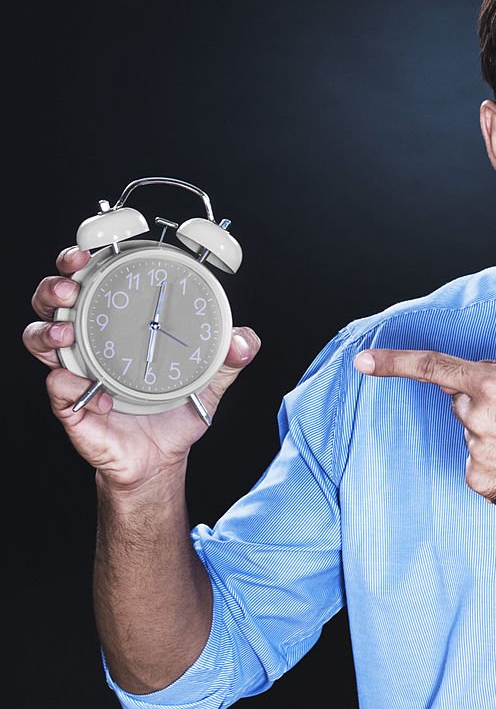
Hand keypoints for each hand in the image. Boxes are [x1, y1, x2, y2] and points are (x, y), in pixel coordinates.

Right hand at [24, 246, 260, 488]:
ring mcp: (76, 370)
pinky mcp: (71, 405)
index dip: (81, 260)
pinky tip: (98, 392)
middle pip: (53, 300)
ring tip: (67, 335)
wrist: (162, 457)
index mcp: (119, 324)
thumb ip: (229, 356)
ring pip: (38, 337)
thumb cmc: (177, 410)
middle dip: (55, 286)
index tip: (88, 250)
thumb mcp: (211, 379)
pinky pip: (56, 387)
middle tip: (71, 287)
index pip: (92, 280)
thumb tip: (244, 339)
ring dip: (47, 330)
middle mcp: (91, 341)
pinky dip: (68, 383)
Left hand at [354, 348, 495, 519]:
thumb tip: (481, 376)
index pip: (433, 368)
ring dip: (494, 436)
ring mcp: (476, 453)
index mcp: (492, 384)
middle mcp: (477, 418)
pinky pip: (479, 464)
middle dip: (484, 406)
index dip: (393, 363)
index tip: (363, 361)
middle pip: (462, 404)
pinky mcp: (479, 481)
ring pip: (473, 436)